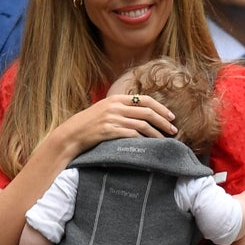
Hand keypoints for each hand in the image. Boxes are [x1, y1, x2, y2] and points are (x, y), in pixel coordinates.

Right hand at [57, 94, 177, 154]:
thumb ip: (121, 108)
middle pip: (147, 112)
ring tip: (165, 140)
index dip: (161, 108)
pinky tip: (151, 145)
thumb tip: (141, 113)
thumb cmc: (89, 124)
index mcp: (116, 99)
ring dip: (157, 133)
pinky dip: (144, 140)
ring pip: (143, 125)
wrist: (71, 134)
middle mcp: (116, 107)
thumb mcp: (105, 109)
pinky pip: (132, 135)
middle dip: (163, 121)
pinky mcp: (109, 131)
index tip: (171, 116)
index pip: (145, 100)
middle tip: (174, 129)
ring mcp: (113, 119)